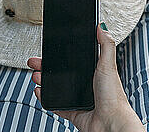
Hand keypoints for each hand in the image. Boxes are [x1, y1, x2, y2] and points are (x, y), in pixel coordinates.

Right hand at [28, 23, 143, 131]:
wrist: (110, 124)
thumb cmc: (113, 97)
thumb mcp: (108, 65)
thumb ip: (106, 45)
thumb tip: (102, 26)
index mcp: (95, 72)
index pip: (75, 60)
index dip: (62, 55)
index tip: (51, 49)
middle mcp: (87, 85)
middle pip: (62, 73)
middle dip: (47, 66)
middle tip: (35, 61)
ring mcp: (79, 98)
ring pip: (56, 87)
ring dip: (44, 81)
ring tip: (36, 75)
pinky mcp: (73, 112)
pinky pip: (55, 104)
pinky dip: (45, 98)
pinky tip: (39, 91)